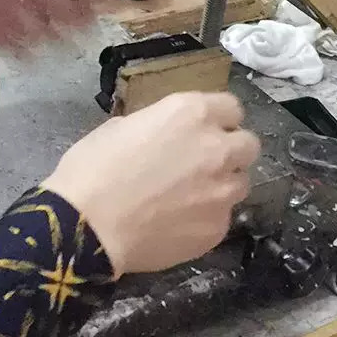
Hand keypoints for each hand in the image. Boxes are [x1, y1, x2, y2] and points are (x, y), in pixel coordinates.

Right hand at [45, 93, 261, 277]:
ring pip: (241, 183)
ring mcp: (222, 191)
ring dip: (222, 186)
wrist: (87, 227)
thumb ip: (156, 126)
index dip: (219, 120)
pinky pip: (222, 218)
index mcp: (191, 113)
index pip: (232, 108)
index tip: (205, 131)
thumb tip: (164, 137)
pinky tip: (178, 225)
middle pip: (248, 145)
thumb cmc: (92, 169)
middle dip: (231, 152)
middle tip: (204, 164)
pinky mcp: (217, 228)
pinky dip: (206, 218)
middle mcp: (217, 148)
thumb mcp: (120, 127)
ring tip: (192, 198)